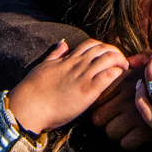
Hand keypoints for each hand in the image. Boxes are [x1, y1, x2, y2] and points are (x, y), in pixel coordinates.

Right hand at [7, 39, 127, 134]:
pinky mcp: (88, 91)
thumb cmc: (32, 90)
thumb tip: (63, 44)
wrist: (28, 106)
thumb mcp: (43, 66)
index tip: (107, 55)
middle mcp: (78, 65)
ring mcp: (83, 76)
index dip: (102, 47)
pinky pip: (108, 76)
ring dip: (120, 61)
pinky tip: (118, 78)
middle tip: (120, 62)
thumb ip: (55, 55)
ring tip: (123, 68)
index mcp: (68, 59)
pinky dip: (116, 74)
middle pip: (103, 48)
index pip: (91, 44)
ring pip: (109, 58)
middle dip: (115, 52)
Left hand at [90, 56, 151, 148]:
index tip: (108, 108)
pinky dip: (130, 143)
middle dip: (106, 121)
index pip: (98, 98)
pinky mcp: (146, 131)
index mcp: (126, 80)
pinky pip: (126, 144)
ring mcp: (136, 115)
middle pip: (98, 118)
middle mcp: (127, 97)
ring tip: (127, 130)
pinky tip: (138, 137)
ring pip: (110, 132)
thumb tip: (129, 61)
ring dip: (117, 133)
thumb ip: (142, 59)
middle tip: (116, 122)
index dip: (100, 105)